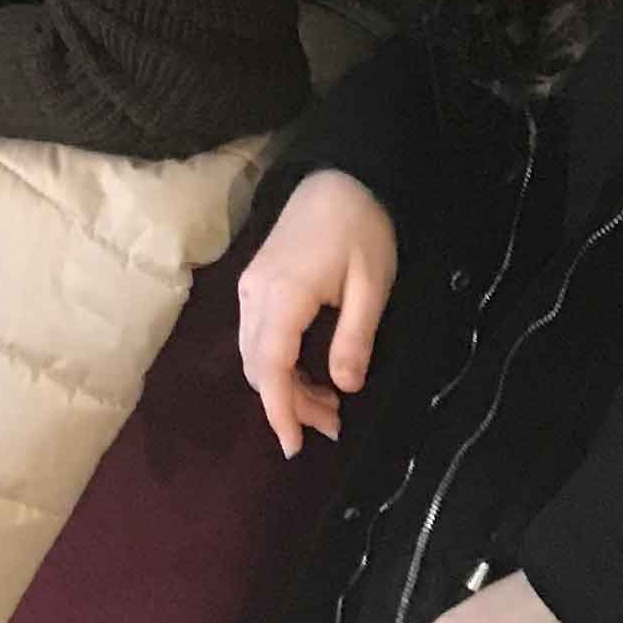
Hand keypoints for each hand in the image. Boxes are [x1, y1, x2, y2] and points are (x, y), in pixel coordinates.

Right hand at [237, 166, 397, 457]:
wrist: (338, 177)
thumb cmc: (360, 228)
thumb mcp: (371, 285)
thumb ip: (355, 337)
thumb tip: (345, 388)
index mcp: (283, 295)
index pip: (270, 366)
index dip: (280, 410)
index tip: (294, 445)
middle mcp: (255, 295)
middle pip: (257, 366)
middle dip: (288, 403)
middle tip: (333, 426)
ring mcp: (250, 287)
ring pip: (254, 354)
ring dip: (284, 385)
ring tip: (330, 405)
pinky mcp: (256, 283)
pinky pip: (257, 336)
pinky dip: (279, 364)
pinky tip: (311, 372)